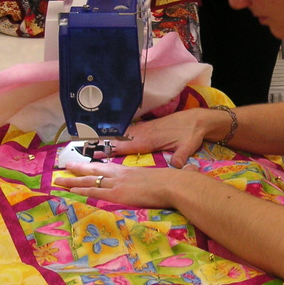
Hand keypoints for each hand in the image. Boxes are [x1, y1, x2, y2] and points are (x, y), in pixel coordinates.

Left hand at [54, 158, 197, 207]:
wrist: (176, 184)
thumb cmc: (174, 182)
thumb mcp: (167, 177)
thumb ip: (167, 175)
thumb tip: (182, 172)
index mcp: (130, 172)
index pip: (106, 168)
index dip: (92, 167)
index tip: (80, 165)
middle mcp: (121, 175)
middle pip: (94, 172)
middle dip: (76, 172)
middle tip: (60, 171)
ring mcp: (118, 184)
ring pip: (89, 181)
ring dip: (72, 181)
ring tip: (58, 181)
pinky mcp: (118, 194)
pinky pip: (94, 192)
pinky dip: (81, 191)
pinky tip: (71, 192)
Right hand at [96, 109, 215, 167]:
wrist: (197, 119)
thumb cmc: (191, 134)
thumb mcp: (188, 146)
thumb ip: (180, 156)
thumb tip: (176, 165)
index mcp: (150, 139)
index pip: (126, 145)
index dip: (110, 149)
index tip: (95, 153)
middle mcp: (144, 133)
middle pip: (119, 140)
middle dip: (103, 145)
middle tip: (86, 150)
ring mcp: (145, 129)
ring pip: (122, 135)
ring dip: (109, 140)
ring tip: (91, 145)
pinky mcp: (148, 127)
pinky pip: (129, 132)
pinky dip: (119, 136)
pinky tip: (112, 139)